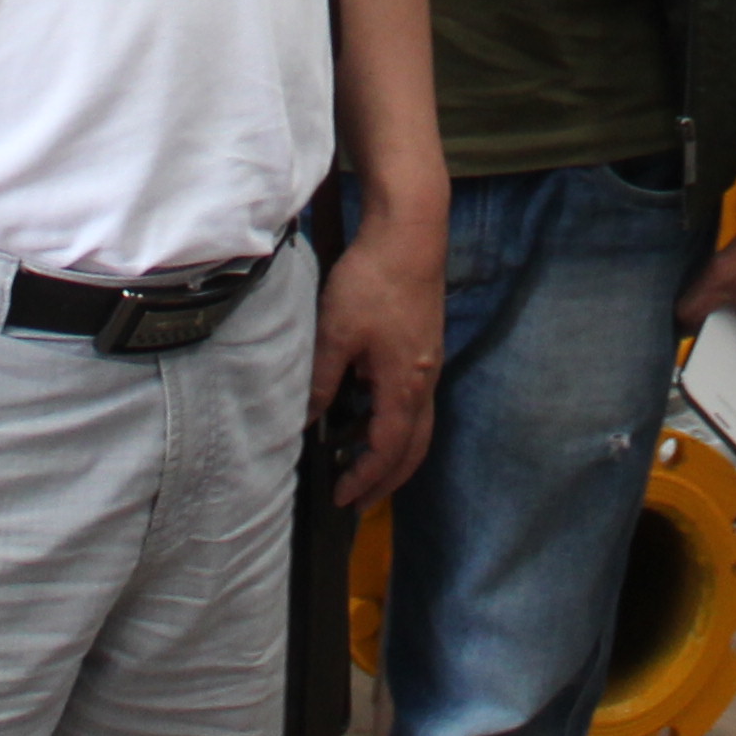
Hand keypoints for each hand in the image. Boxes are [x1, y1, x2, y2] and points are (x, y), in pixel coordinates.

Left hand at [314, 207, 444, 508]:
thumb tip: (305, 421)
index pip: (389, 450)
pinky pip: (415, 403)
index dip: (365, 479)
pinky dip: (395, 426)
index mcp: (406, 385)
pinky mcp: (425, 348)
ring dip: (393, 454)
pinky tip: (369, 417)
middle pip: (415, 448)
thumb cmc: (373, 281)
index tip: (341, 497)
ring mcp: (430, 364)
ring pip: (418, 427)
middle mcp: (426, 382)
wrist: (411, 234)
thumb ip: (322, 381)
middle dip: (387, 481)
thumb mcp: (335, 332)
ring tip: (361, 468)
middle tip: (358, 501)